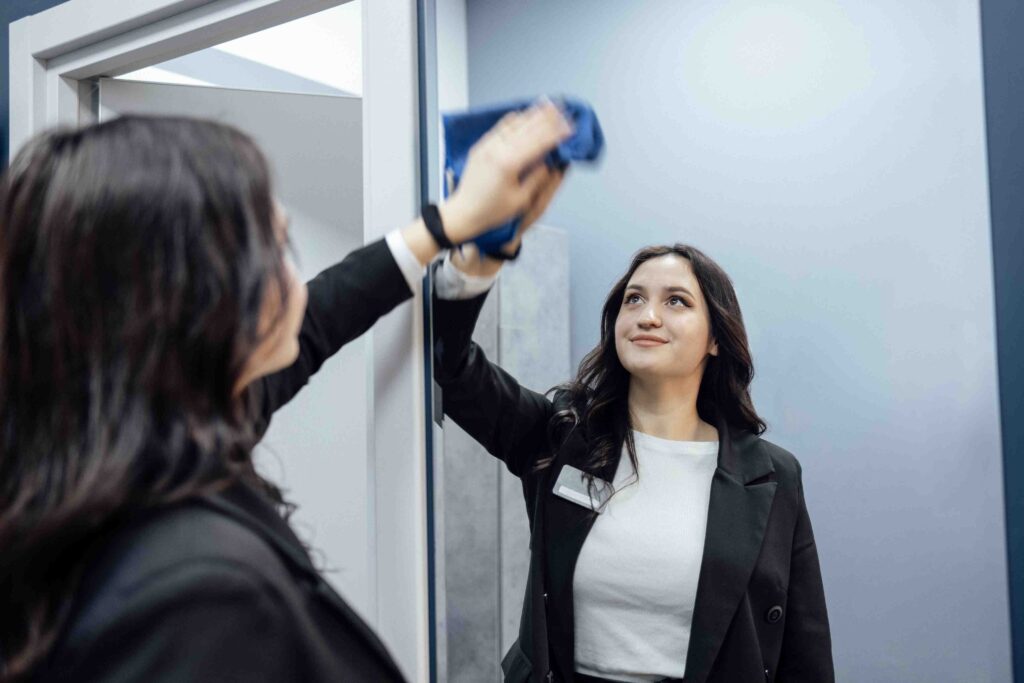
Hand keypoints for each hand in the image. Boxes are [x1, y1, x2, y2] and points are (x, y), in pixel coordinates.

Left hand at [441, 101, 572, 243]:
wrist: (463, 213)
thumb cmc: (491, 212)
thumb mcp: (521, 200)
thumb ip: (536, 178)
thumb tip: (548, 162)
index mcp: (508, 163)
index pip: (539, 142)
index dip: (556, 133)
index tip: (570, 127)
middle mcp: (497, 149)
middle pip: (528, 127)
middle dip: (548, 118)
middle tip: (564, 111)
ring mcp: (487, 145)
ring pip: (514, 123)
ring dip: (532, 114)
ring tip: (548, 105)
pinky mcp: (481, 146)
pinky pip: (500, 127)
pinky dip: (515, 119)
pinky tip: (524, 114)